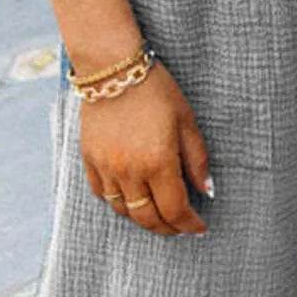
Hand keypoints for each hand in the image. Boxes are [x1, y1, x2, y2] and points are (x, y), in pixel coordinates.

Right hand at [79, 60, 212, 235]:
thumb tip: (207, 191)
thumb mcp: (186, 121)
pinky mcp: (89, 159)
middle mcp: (129, 171)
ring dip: (142, 218)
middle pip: (148, 218)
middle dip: (167, 228)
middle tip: (180, 227)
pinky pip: (101, 194)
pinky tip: (130, 197)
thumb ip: (197, 159)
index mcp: (158, 162)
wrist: (112, 68)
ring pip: (123, 210)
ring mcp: (106, 167)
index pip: (175, 210)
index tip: (199, 228)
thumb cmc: (155, 90)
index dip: (189, 224)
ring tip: (157, 213)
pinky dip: (118, 202)